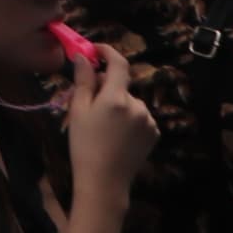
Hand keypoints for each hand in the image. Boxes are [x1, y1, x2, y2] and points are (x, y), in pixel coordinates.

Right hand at [62, 39, 157, 198]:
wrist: (104, 181)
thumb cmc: (84, 145)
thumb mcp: (78, 111)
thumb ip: (83, 81)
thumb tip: (83, 57)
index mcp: (116, 97)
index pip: (118, 63)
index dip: (107, 51)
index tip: (95, 50)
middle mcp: (137, 105)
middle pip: (121, 85)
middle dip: (106, 87)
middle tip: (88, 101)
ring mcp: (149, 120)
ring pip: (130, 102)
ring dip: (118, 104)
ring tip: (103, 125)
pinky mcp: (154, 133)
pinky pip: (139, 116)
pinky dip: (129, 118)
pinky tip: (117, 135)